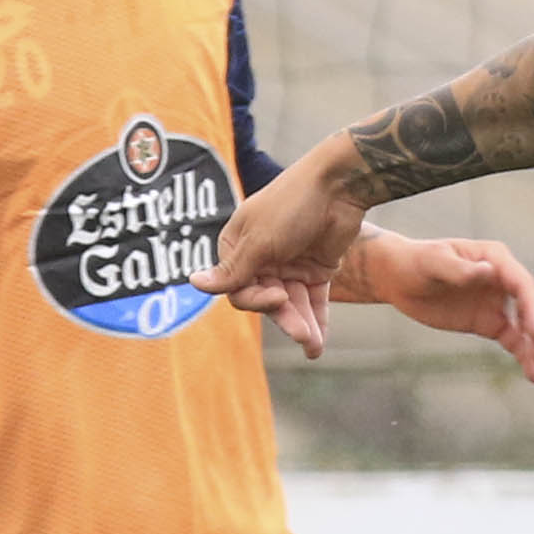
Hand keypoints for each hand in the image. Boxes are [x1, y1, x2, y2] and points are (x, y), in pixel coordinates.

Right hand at [194, 139, 371, 357]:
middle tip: (303, 335)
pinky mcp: (316, 268)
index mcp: (238, 246)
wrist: (340, 186)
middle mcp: (261, 258)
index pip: (238, 288)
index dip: (256, 300)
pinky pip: (313, 300)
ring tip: (314, 346)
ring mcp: (289, 264)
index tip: (278, 297)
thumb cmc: (292, 205)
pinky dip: (317, 319)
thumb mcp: (260, 240)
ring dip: (302, 324)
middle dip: (285, 318)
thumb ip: (233, 270)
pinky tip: (318, 344)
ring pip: (292, 304)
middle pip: (266, 300)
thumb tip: (194, 283)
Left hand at [348, 233, 533, 381]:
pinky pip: (512, 340)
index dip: (532, 309)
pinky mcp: (489, 322)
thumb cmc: (416, 262)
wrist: (398, 278)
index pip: (522, 285)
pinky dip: (522, 355)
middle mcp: (503, 281)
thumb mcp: (433, 262)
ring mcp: (498, 303)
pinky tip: (532, 373)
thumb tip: (488, 272)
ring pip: (525, 328)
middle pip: (531, 308)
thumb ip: (460, 269)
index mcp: (496, 259)